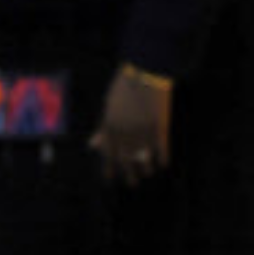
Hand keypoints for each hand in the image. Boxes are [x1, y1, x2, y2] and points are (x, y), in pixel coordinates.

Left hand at [88, 66, 172, 187]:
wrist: (146, 71)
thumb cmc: (125, 86)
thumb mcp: (108, 106)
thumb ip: (102, 128)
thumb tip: (91, 146)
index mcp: (110, 125)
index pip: (107, 153)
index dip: (107, 167)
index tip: (108, 179)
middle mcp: (125, 131)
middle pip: (125, 160)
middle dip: (127, 174)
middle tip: (131, 183)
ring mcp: (143, 131)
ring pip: (144, 159)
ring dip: (145, 169)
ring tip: (146, 173)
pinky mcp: (160, 128)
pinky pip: (162, 150)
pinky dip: (162, 159)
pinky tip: (162, 165)